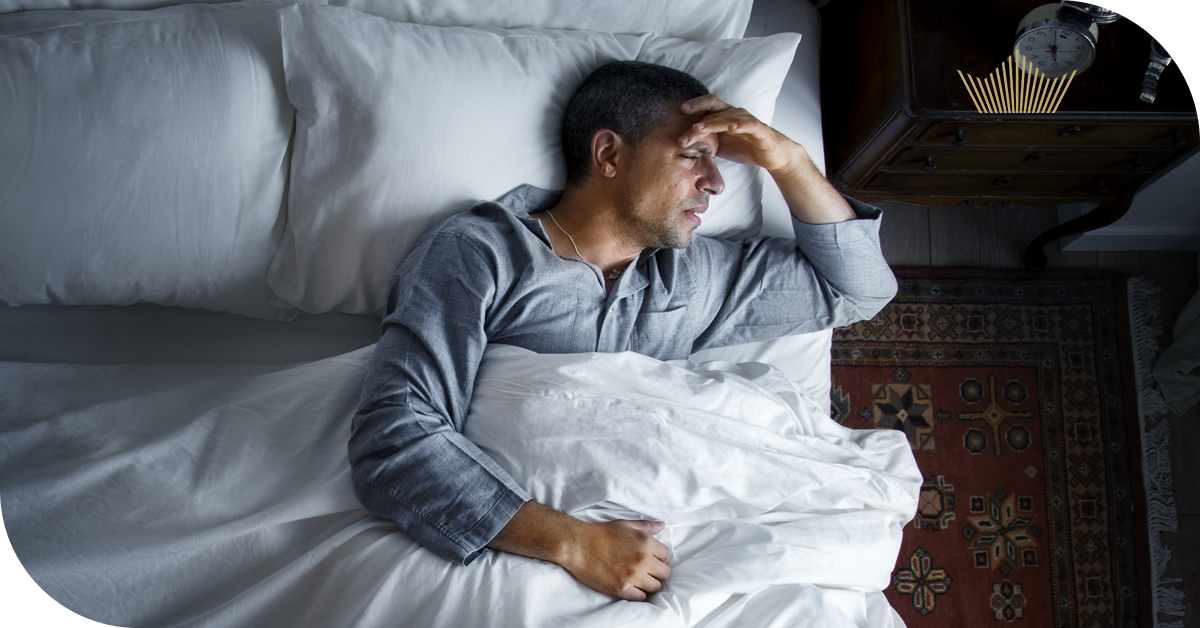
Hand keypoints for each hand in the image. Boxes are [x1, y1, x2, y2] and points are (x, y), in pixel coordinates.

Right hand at [558, 519, 671, 601]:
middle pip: (664, 573)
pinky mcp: (621, 588)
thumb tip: (662, 525)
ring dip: (649, 583)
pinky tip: (631, 586)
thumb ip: (646, 526)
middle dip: (657, 572)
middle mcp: (643, 560)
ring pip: (655, 587)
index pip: (667, 556)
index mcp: (646, 542)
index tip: (652, 560)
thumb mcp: (626, 525)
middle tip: (646, 570)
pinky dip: (638, 593)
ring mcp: (633, 576)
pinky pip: (641, 597)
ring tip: (639, 579)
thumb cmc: (601, 533)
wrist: (578, 545)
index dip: (660, 558)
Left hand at [678, 95, 853, 222]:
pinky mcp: (759, 130)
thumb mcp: (720, 145)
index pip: (707, 106)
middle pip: (714, 107)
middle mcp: (734, 114)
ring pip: (727, 116)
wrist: (772, 155)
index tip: (678, 111)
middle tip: (683, 117)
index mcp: (724, 116)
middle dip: (697, 112)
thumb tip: (682, 147)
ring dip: (712, 122)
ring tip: (699, 128)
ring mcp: (747, 121)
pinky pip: (749, 124)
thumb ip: (705, 142)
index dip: (693, 105)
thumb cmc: (746, 148)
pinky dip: (739, 124)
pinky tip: (730, 127)